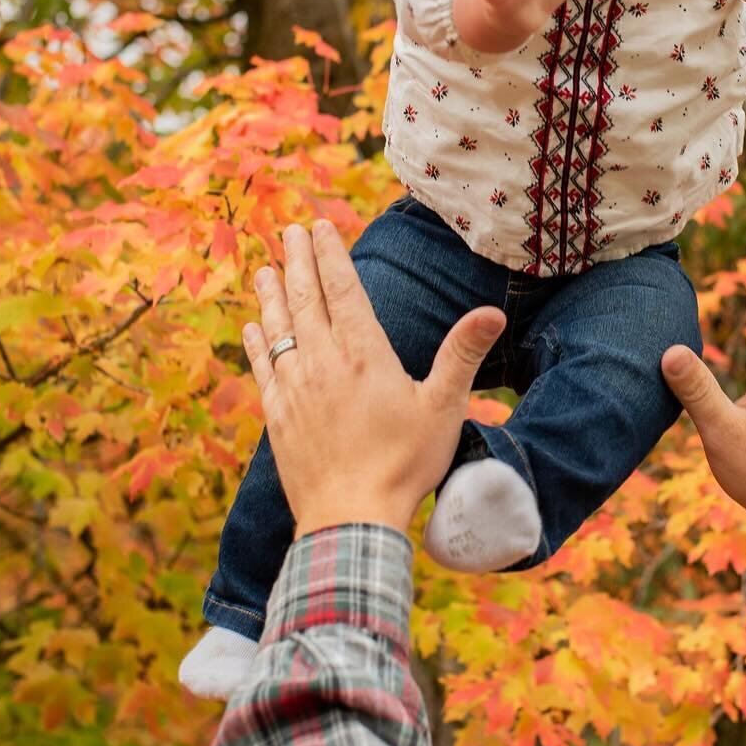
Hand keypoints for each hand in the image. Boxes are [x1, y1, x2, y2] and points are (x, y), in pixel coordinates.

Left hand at [243, 222, 505, 538]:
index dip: (330, 254)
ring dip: (272, 294)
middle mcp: (323, 362)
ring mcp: (295, 389)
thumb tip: (492, 311)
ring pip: (280, 328)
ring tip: (265, 268)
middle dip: (298, 261)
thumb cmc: (404, 463)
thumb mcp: (444, 407)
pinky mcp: (278, 417)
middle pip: (306, 299)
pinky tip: (253, 328)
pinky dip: (257, 342)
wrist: (351, 519)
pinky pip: (263, 367)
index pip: (343, 289)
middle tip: (291, 230)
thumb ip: (462, 354)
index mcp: (364, 354)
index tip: (319, 226)